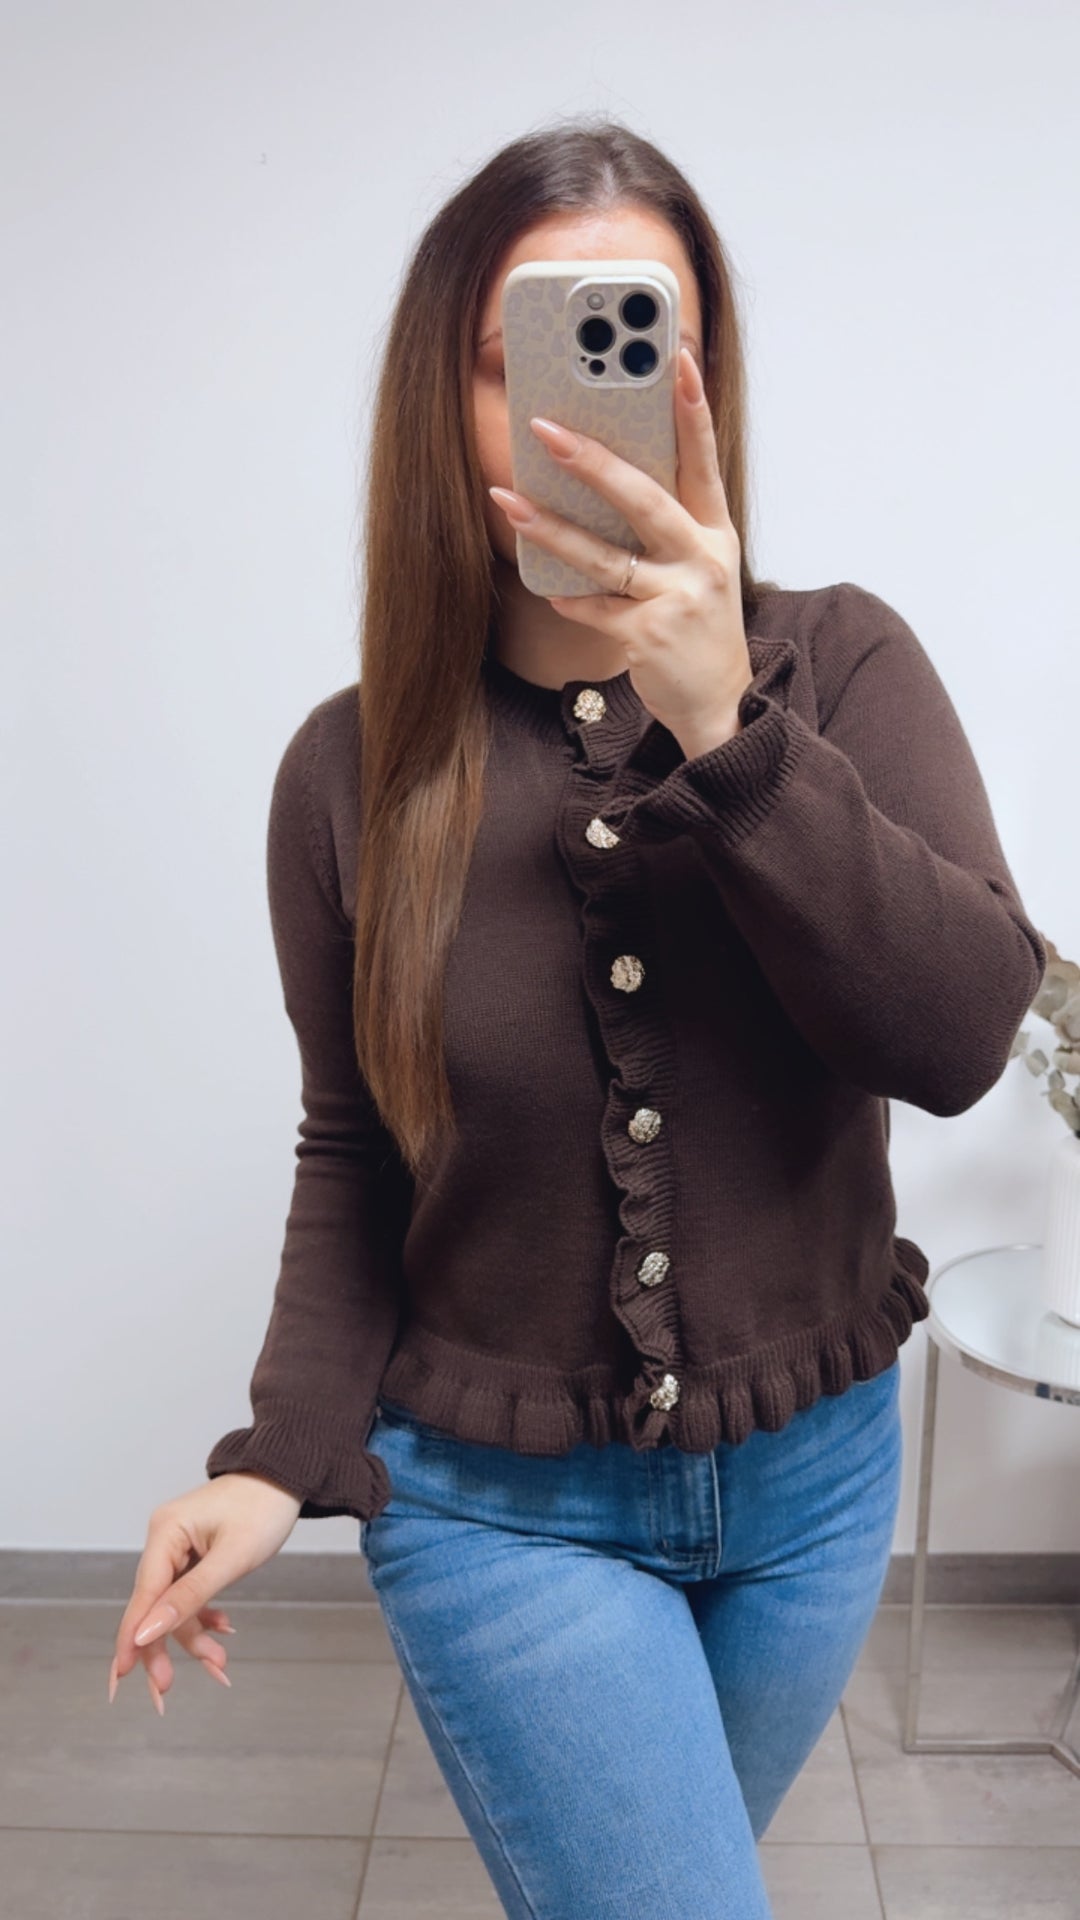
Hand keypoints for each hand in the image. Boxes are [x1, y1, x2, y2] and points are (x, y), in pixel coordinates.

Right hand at [107, 1472, 301, 1714]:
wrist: (287, 1477)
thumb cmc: (264, 1508)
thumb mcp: (232, 1558)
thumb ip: (190, 1596)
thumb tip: (148, 1631)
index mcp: (165, 1531)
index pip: (143, 1594)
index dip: (133, 1637)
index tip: (123, 1675)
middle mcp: (164, 1539)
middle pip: (155, 1605)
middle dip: (167, 1645)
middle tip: (168, 1688)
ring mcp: (178, 1547)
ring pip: (175, 1605)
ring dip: (194, 1635)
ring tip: (220, 1663)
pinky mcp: (193, 1554)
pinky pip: (190, 1594)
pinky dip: (204, 1614)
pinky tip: (222, 1629)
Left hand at [488, 347, 752, 757]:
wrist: (720, 703)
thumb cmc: (699, 624)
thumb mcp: (699, 566)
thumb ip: (666, 525)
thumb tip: (607, 475)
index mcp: (715, 532)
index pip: (704, 459)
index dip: (693, 409)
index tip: (678, 359)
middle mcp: (702, 560)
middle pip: (645, 500)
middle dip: (594, 463)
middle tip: (548, 430)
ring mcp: (678, 598)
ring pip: (605, 556)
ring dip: (552, 529)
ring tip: (508, 502)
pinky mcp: (649, 636)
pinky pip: (596, 609)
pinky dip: (571, 599)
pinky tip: (552, 591)